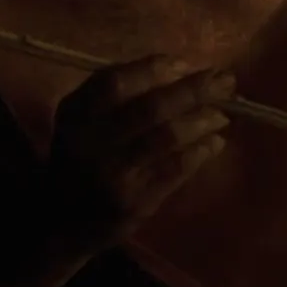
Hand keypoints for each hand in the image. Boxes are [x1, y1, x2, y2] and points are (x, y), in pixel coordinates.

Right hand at [45, 55, 234, 248]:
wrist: (61, 222)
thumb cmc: (82, 158)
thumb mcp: (82, 121)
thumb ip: (117, 95)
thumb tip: (177, 71)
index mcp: (77, 113)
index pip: (114, 82)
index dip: (152, 70)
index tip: (184, 63)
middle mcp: (91, 142)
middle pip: (149, 109)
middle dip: (193, 91)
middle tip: (225, 81)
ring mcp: (113, 174)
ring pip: (166, 138)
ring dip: (201, 121)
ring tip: (223, 115)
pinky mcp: (134, 202)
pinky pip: (174, 169)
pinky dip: (199, 152)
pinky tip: (215, 143)